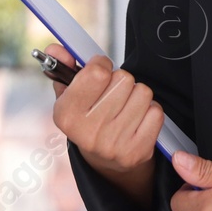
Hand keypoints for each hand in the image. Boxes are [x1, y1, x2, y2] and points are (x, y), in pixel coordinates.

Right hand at [47, 42, 163, 178]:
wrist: (105, 161)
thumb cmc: (87, 121)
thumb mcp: (69, 96)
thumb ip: (63, 68)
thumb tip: (56, 49)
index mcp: (68, 116)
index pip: (97, 72)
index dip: (102, 65)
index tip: (100, 71)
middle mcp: (90, 132)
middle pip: (124, 79)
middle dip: (120, 81)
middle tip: (112, 94)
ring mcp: (115, 144)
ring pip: (143, 92)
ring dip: (136, 94)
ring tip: (124, 107)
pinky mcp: (138, 150)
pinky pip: (156, 110)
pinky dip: (149, 110)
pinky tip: (136, 119)